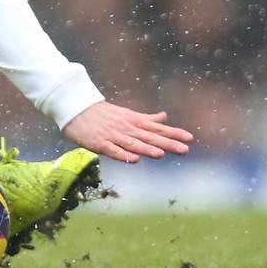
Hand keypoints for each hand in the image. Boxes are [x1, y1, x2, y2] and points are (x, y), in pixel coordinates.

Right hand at [61, 100, 192, 164]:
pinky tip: (134, 159)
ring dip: (146, 149)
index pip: (157, 129)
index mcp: (134, 121)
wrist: (76, 108)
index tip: (190, 138)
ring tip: (161, 154)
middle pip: (149, 137)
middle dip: (167, 143)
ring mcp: (113, 135)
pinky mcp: (99, 143)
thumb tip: (164, 117)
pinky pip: (113, 150)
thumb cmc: (103, 113)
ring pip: (132, 144)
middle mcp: (126, 128)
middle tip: (185, 149)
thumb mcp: (127, 114)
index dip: (173, 133)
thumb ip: (146, 118)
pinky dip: (123, 155)